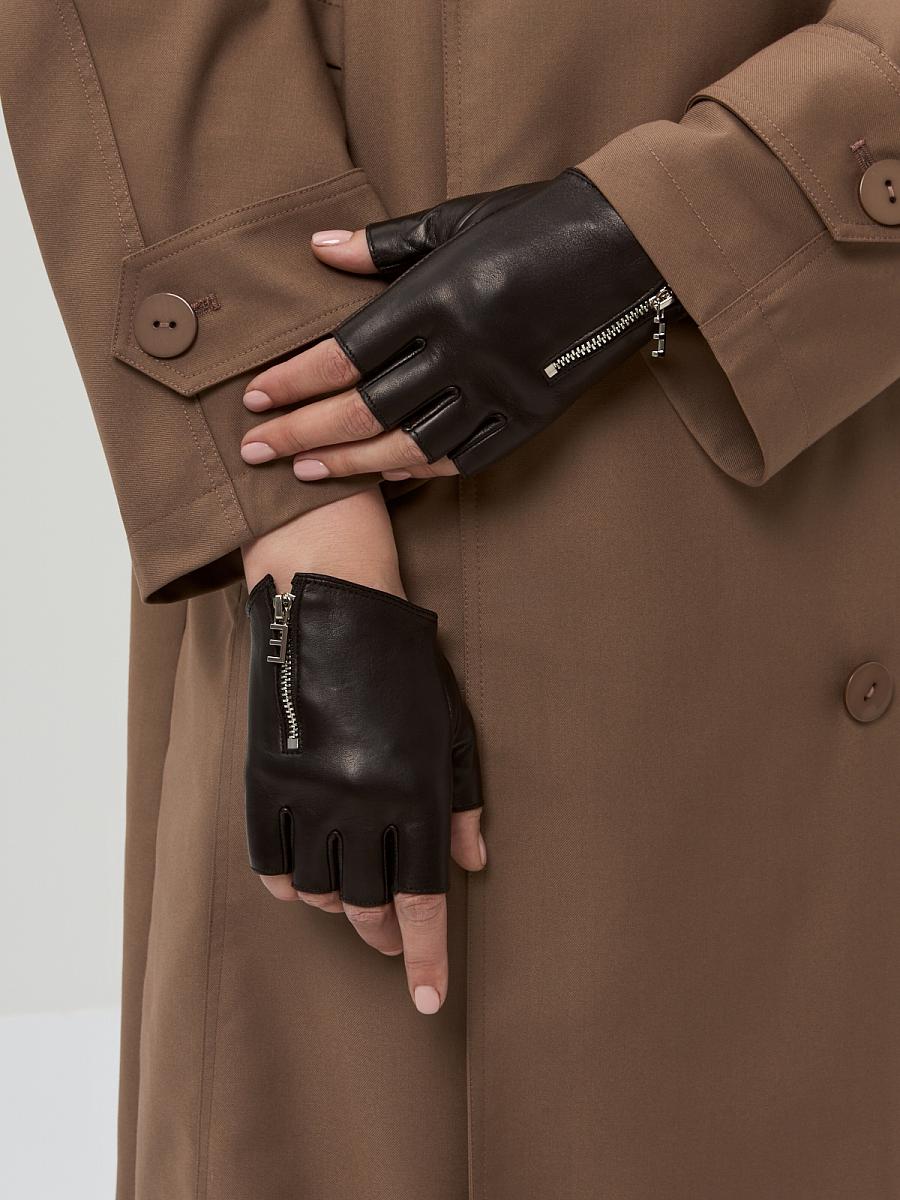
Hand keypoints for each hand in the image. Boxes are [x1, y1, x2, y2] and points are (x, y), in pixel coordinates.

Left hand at [239, 170, 676, 480]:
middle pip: (365, 409)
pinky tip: (383, 475)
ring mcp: (498, 390)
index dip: (295, 380)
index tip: (254, 398)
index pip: (346, 353)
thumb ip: (383, 245)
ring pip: (409, 444)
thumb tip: (317, 249)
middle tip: (254, 452)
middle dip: (302, 432)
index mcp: (438, 297)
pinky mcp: (530, 416)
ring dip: (350, 462)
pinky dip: (418, 470)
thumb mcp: (457, 219)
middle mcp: (462, 352)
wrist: (631, 246)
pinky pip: (463, 458)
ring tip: (304, 473)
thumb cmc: (538, 222)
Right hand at [241, 495, 485, 1014]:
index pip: (424, 899)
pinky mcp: (263, 781)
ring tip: (354, 898)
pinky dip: (290, 883)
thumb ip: (464, 801)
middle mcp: (359, 805)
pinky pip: (270, 862)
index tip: (430, 1003)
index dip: (429, 957)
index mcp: (415, 794)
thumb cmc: (404, 665)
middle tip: (394, 938)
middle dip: (386, 934)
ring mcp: (305, 796)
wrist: (329, 606)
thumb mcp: (452, 729)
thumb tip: (473, 864)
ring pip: (320, 890)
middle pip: (368, 904)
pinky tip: (306, 883)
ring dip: (341, 906)